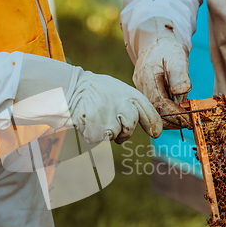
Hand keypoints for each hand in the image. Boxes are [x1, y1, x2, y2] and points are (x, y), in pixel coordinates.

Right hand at [12, 54, 162, 143]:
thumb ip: (131, 103)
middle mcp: (122, 106)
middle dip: (124, 131)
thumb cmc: (94, 89)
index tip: (156, 133)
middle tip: (113, 126)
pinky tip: (88, 121)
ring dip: (107, 131)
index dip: (154, 124)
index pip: (148, 112)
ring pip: (115, 135)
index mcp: (129, 94)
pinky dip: (93, 134)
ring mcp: (110, 118)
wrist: (69, 87)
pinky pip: (99, 138)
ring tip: (96, 117)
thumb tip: (150, 124)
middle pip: (131, 127)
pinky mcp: (97, 129)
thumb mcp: (116, 89)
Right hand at [132, 17, 191, 129]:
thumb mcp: (178, 58)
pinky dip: (166, 114)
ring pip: (153, 112)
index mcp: (147, 76)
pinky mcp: (144, 93)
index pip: (159, 102)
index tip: (187, 120)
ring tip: (185, 120)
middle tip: (188, 124)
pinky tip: (177, 114)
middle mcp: (140, 85)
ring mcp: (140, 90)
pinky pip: (154, 108)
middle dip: (172, 121)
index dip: (173, 114)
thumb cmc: (168, 49)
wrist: (157, 43)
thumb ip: (179, 74)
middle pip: (154, 111)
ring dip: (169, 120)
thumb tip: (181, 91)